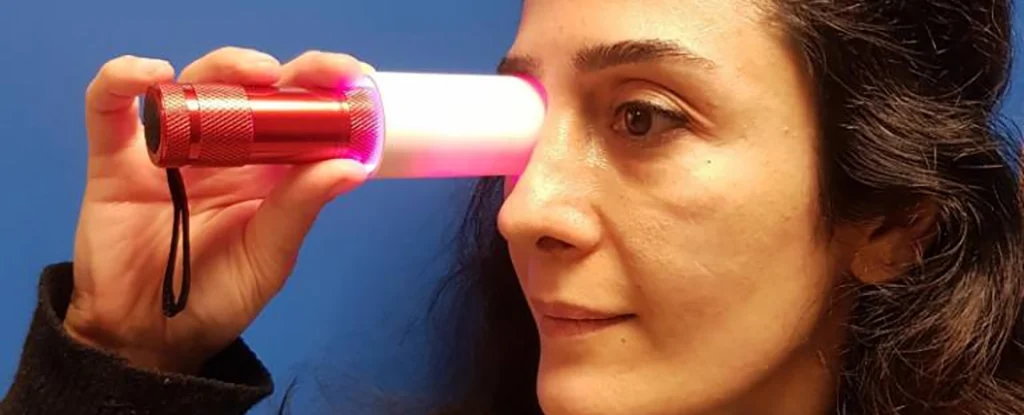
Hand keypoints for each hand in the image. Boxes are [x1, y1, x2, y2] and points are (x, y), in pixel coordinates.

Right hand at [65, 47, 372, 372]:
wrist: (148, 338)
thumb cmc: (217, 298)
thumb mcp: (269, 257)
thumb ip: (300, 209)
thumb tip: (354, 165)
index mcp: (268, 170)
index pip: (297, 114)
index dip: (324, 88)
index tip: (355, 78)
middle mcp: (223, 150)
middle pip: (250, 88)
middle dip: (283, 72)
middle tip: (307, 74)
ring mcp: (170, 149)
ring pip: (194, 84)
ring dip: (224, 66)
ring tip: (255, 74)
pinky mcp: (116, 159)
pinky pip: (109, 107)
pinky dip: (122, 80)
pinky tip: (150, 75)